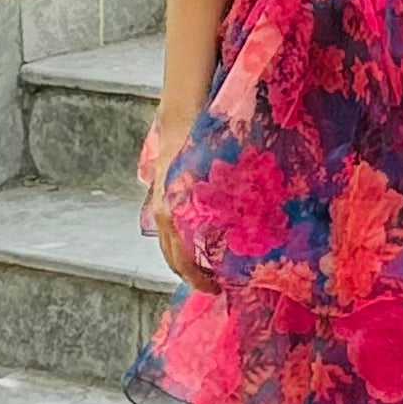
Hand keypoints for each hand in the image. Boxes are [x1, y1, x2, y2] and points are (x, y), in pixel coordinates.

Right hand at [138, 119, 217, 291]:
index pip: (180, 259)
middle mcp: (163, 210)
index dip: (198, 279)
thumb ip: (220, 204)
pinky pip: (169, 227)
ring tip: (208, 269)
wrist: (182, 114)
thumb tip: (241, 234)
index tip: (215, 289)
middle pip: (172, 256)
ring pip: (169, 243)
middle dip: (191, 275)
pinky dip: (180, 241)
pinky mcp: (164, 193)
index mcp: (172, 211)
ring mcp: (161, 202)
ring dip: (184, 260)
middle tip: (215, 285)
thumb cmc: (200, 140)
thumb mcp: (211, 178)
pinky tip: (197, 241)